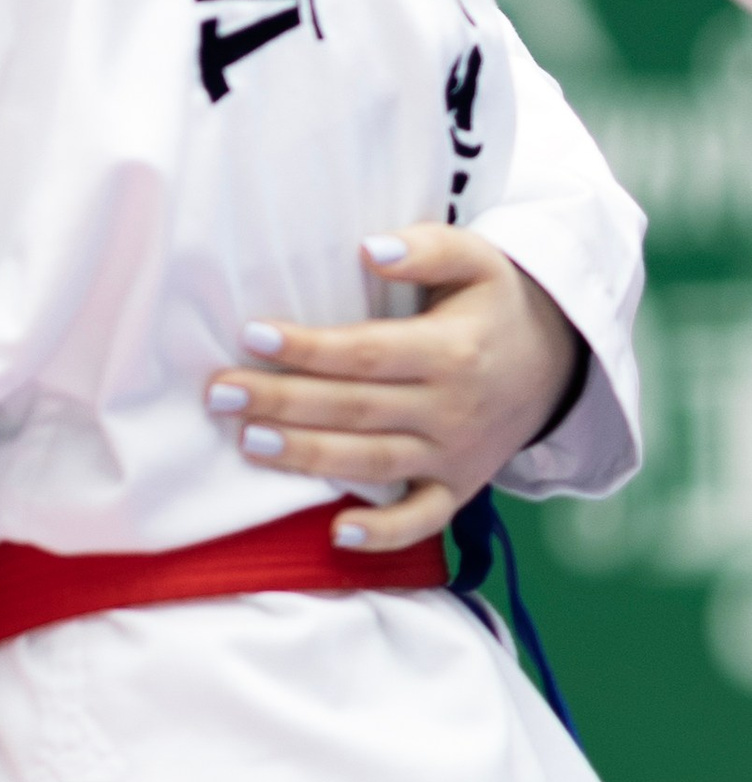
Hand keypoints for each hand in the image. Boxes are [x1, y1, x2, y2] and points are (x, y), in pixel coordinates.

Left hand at [207, 225, 583, 552]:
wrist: (559, 360)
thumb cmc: (496, 304)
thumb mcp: (478, 258)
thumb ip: (427, 247)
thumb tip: (368, 249)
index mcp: (452, 350)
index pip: (367, 353)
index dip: (308, 348)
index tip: (252, 335)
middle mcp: (452, 408)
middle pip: (356, 409)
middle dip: (283, 403)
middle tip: (221, 393)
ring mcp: (455, 455)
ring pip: (373, 464)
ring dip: (308, 458)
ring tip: (249, 442)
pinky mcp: (459, 488)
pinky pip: (423, 521)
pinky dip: (385, 534)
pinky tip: (337, 534)